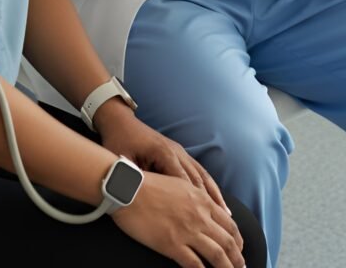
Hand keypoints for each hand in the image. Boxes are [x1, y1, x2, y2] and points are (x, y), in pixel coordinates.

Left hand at [98, 106, 228, 213]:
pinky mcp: (178, 153)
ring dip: (214, 194)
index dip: (193, 200)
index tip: (203, 220)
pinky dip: (209, 186)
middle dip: (210, 201)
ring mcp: (179, 151)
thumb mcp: (122, 160)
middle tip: (222, 223)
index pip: (182, 180)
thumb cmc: (119, 142)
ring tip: (226, 214)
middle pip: (197, 178)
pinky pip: (198, 171)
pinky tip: (216, 199)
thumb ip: (134, 177)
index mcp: (163, 152)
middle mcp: (176, 151)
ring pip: (202, 175)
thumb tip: (142, 198)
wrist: (120, 122)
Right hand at [112, 172, 245, 267]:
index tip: (240, 249)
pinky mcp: (172, 244)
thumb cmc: (151, 185)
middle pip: (228, 241)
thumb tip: (206, 208)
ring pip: (217, 255)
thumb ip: (197, 198)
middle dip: (237, 258)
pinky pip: (194, 264)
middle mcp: (200, 215)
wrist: (130, 188)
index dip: (238, 240)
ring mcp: (187, 231)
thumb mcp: (181, 185)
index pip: (229, 224)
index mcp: (202, 200)